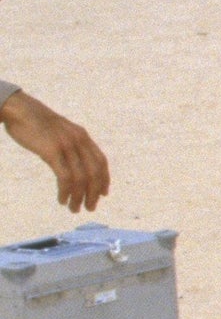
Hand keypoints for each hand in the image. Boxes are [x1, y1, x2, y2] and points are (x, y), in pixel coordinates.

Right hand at [1, 90, 108, 212]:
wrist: (19, 109)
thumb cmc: (35, 122)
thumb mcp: (60, 131)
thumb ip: (70, 143)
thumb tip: (73, 161)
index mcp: (83, 136)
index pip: (101, 161)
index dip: (104, 179)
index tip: (103, 194)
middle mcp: (79, 140)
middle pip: (94, 172)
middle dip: (94, 193)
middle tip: (89, 208)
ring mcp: (67, 146)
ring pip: (81, 178)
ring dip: (79, 197)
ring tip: (74, 208)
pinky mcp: (52, 151)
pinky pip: (65, 177)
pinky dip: (66, 191)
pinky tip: (62, 199)